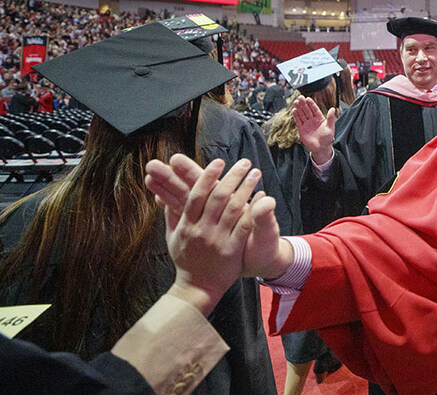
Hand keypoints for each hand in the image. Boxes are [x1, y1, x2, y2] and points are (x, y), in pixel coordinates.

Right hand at [149, 158, 263, 315]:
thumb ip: (171, 215)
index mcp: (186, 225)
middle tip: (244, 161)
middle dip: (231, 176)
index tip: (218, 161)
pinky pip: (244, 225)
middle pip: (217, 197)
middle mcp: (200, 231)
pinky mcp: (231, 250)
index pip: (195, 195)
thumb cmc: (186, 259)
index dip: (206, 176)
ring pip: (233, 208)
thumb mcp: (173, 237)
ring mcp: (216, 240)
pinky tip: (262, 195)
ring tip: (255, 173)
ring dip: (246, 187)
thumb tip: (162, 194)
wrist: (198, 288)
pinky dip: (253, 209)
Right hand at [293, 97, 335, 163]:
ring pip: (302, 114)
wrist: (321, 149)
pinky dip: (296, 116)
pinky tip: (294, 110)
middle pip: (307, 110)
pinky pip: (298, 121)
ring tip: (296, 102)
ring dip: (299, 108)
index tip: (308, 98)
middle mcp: (313, 120)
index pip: (315, 109)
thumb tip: (333, 109)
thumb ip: (331, 118)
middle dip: (304, 104)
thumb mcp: (330, 128)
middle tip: (300, 97)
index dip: (311, 104)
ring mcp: (307, 124)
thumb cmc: (327, 139)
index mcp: (320, 119)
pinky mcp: (302, 130)